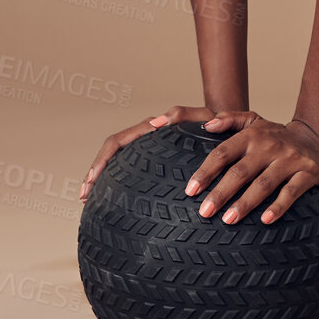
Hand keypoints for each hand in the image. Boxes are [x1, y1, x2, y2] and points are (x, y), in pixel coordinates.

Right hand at [78, 104, 254, 202]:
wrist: (233, 134)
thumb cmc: (221, 125)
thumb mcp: (205, 117)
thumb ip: (184, 115)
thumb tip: (155, 122)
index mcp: (153, 130)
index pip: (118, 141)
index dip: (101, 160)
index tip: (92, 180)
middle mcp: (148, 140)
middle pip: (112, 153)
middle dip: (95, 172)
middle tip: (85, 195)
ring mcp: (152, 153)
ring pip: (120, 164)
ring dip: (103, 180)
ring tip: (91, 201)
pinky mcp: (159, 165)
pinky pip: (134, 173)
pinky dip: (121, 185)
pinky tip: (115, 204)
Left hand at [183, 115, 318, 225]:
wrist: (318, 138)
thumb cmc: (277, 136)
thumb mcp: (254, 121)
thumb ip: (229, 119)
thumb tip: (207, 125)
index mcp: (252, 135)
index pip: (224, 152)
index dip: (206, 171)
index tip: (191, 190)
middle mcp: (270, 146)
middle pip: (241, 171)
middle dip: (221, 193)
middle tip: (205, 212)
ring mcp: (289, 159)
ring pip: (264, 183)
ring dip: (245, 202)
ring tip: (229, 220)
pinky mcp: (307, 173)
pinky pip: (292, 191)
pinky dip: (279, 206)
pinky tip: (266, 220)